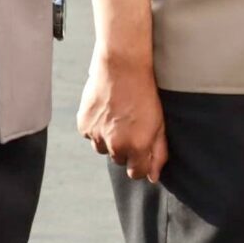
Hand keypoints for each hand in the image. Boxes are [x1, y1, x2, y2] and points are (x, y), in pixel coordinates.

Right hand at [79, 50, 168, 181]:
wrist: (122, 66)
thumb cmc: (145, 92)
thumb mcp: (159, 122)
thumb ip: (158, 152)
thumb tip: (153, 176)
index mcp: (137, 146)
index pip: (136, 173)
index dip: (140, 164)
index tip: (141, 153)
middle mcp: (115, 145)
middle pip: (119, 160)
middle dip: (125, 148)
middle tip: (130, 126)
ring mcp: (97, 136)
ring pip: (102, 149)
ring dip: (109, 139)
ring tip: (117, 116)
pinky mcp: (84, 125)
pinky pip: (90, 135)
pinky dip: (96, 127)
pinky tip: (105, 111)